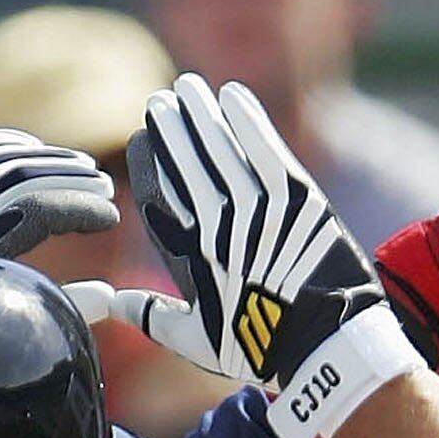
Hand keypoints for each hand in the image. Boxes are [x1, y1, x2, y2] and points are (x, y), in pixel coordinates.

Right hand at [124, 73, 391, 387]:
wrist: (326, 349)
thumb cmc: (261, 349)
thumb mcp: (197, 341)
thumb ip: (151, 317)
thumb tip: (112, 304)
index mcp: (190, 255)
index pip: (158, 192)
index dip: (149, 159)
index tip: (144, 136)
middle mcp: (220, 226)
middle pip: (185, 162)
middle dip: (170, 126)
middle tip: (162, 99)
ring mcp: (260, 210)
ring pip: (221, 148)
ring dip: (202, 113)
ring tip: (189, 88)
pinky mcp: (299, 200)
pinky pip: (265, 149)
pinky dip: (247, 119)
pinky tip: (232, 95)